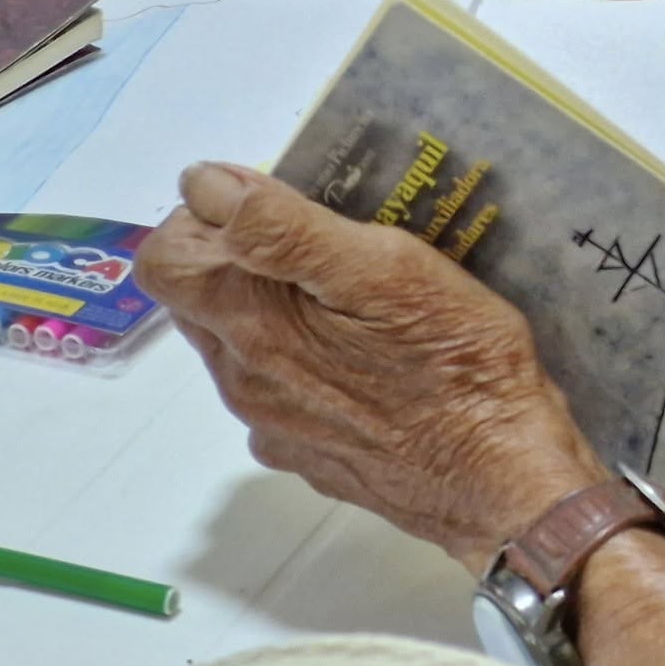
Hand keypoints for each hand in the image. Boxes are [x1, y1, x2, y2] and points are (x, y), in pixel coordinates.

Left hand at [139, 163, 605, 568]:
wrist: (501, 479)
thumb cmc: (456, 363)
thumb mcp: (385, 269)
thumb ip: (283, 227)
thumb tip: (202, 185)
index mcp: (252, 326)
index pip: (163, 260)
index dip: (203, 218)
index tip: (275, 205)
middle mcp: (245, 381)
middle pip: (198, 301)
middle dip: (240, 258)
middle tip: (325, 242)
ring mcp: (274, 426)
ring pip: (240, 348)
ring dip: (274, 310)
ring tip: (356, 296)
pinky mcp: (309, 457)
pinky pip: (280, 394)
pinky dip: (304, 363)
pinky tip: (366, 360)